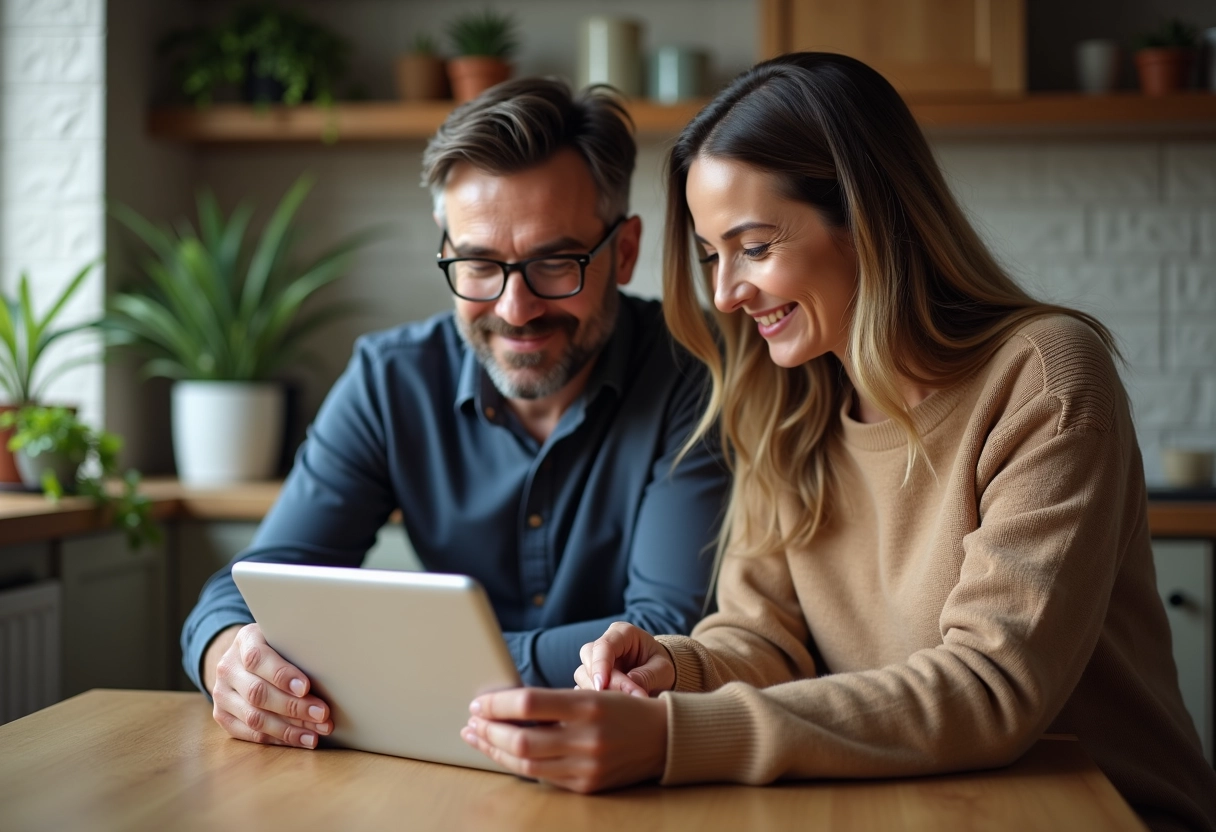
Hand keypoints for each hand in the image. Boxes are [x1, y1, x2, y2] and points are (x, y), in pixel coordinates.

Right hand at [207, 623, 332, 748]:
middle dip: (294, 707)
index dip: (282, 675)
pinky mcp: (223, 716)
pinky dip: (279, 739)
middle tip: (322, 714)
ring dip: (290, 729)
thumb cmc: (277, 646)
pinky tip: (302, 740)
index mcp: (244, 641)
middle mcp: (228, 667)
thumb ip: (298, 648)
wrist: (243, 657)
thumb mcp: (284, 637)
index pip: (258, 658)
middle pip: (258, 693)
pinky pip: (251, 734)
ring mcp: (221, 694)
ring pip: (254, 717)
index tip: (306, 687)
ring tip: (316, 733)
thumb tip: (334, 667)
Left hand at [461, 688, 667, 792]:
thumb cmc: (622, 707)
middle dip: (488, 730)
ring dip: (494, 749)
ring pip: (525, 763)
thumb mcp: (592, 692)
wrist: (663, 737)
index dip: (497, 703)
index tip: (479, 701)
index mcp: (588, 705)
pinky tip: (503, 753)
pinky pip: (542, 777)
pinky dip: (517, 765)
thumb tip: (503, 705)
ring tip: (477, 737)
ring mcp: (587, 766)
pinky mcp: (586, 786)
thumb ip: (553, 701)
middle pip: (521, 739)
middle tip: (471, 720)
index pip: (529, 703)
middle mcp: (587, 738)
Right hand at [574, 621, 675, 696]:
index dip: (600, 665)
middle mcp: (604, 644)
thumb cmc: (661, 667)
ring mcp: (595, 661)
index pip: (604, 645)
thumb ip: (646, 676)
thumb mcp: (663, 669)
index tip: (601, 686)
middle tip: (624, 700)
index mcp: (622, 633)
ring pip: (583, 674)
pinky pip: (583, 687)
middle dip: (604, 682)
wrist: (659, 675)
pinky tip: (609, 707)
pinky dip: (594, 698)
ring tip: (623, 706)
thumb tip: (625, 689)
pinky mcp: (590, 678)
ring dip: (599, 692)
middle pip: (589, 658)